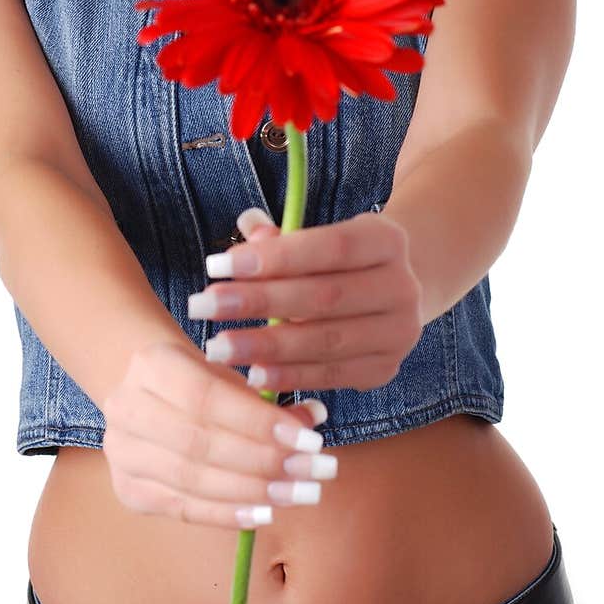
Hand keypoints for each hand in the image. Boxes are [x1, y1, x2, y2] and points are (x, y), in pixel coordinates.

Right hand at [101, 340, 338, 531]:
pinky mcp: (128, 489)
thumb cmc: (197, 383)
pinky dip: (227, 514)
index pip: (208, 398)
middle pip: (200, 443)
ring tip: (299, 494)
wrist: (146, 396)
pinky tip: (264, 514)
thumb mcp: (229, 377)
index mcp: (152, 365)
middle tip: (315, 473)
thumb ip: (268, 399)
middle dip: (265, 462)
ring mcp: (122, 452)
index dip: (259, 423)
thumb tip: (314, 419)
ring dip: (253, 491)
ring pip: (192, 480)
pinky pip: (183, 509)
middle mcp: (126, 407)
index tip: (310, 440)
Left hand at [190, 206, 424, 393]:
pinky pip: (330, 375)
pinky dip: (289, 376)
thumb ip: (283, 238)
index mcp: (387, 240)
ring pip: (325, 341)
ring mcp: (399, 333)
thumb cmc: (338, 260)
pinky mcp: (385, 369)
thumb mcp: (320, 237)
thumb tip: (247, 227)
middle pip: (323, 297)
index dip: (273, 258)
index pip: (330, 248)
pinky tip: (251, 374)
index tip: (216, 265)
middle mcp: (402, 286)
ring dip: (265, 346)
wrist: (392, 292)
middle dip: (256, 303)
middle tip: (201, 306)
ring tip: (217, 346)